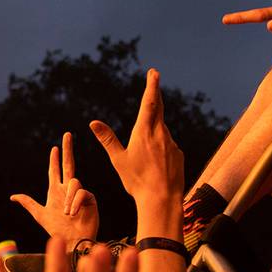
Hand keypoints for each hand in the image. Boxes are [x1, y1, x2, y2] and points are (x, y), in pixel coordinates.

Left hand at [11, 132, 100, 246]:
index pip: (55, 171)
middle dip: (67, 149)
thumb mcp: (40, 215)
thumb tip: (13, 196)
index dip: (54, 159)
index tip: (54, 148)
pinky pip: (81, 192)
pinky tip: (74, 213)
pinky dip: (75, 203)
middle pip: (69, 164)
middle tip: (67, 134)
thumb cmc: (56, 230)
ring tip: (67, 213)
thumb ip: (28, 203)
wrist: (71, 241)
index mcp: (55, 191)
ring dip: (68, 199)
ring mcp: (79, 193)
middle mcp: (68, 190)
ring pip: (73, 182)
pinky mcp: (89, 199)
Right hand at [90, 69, 184, 225]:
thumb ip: (107, 139)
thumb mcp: (118, 159)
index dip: (152, 86)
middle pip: (158, 109)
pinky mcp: (178, 154)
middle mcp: (161, 133)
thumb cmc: (137, 181)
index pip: (149, 102)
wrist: (162, 199)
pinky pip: (168, 145)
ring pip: (162, 129)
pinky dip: (160, 146)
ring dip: (155, 128)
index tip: (154, 73)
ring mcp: (171, 143)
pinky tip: (155, 163)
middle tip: (154, 80)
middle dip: (155, 94)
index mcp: (144, 131)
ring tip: (146, 147)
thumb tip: (93, 123)